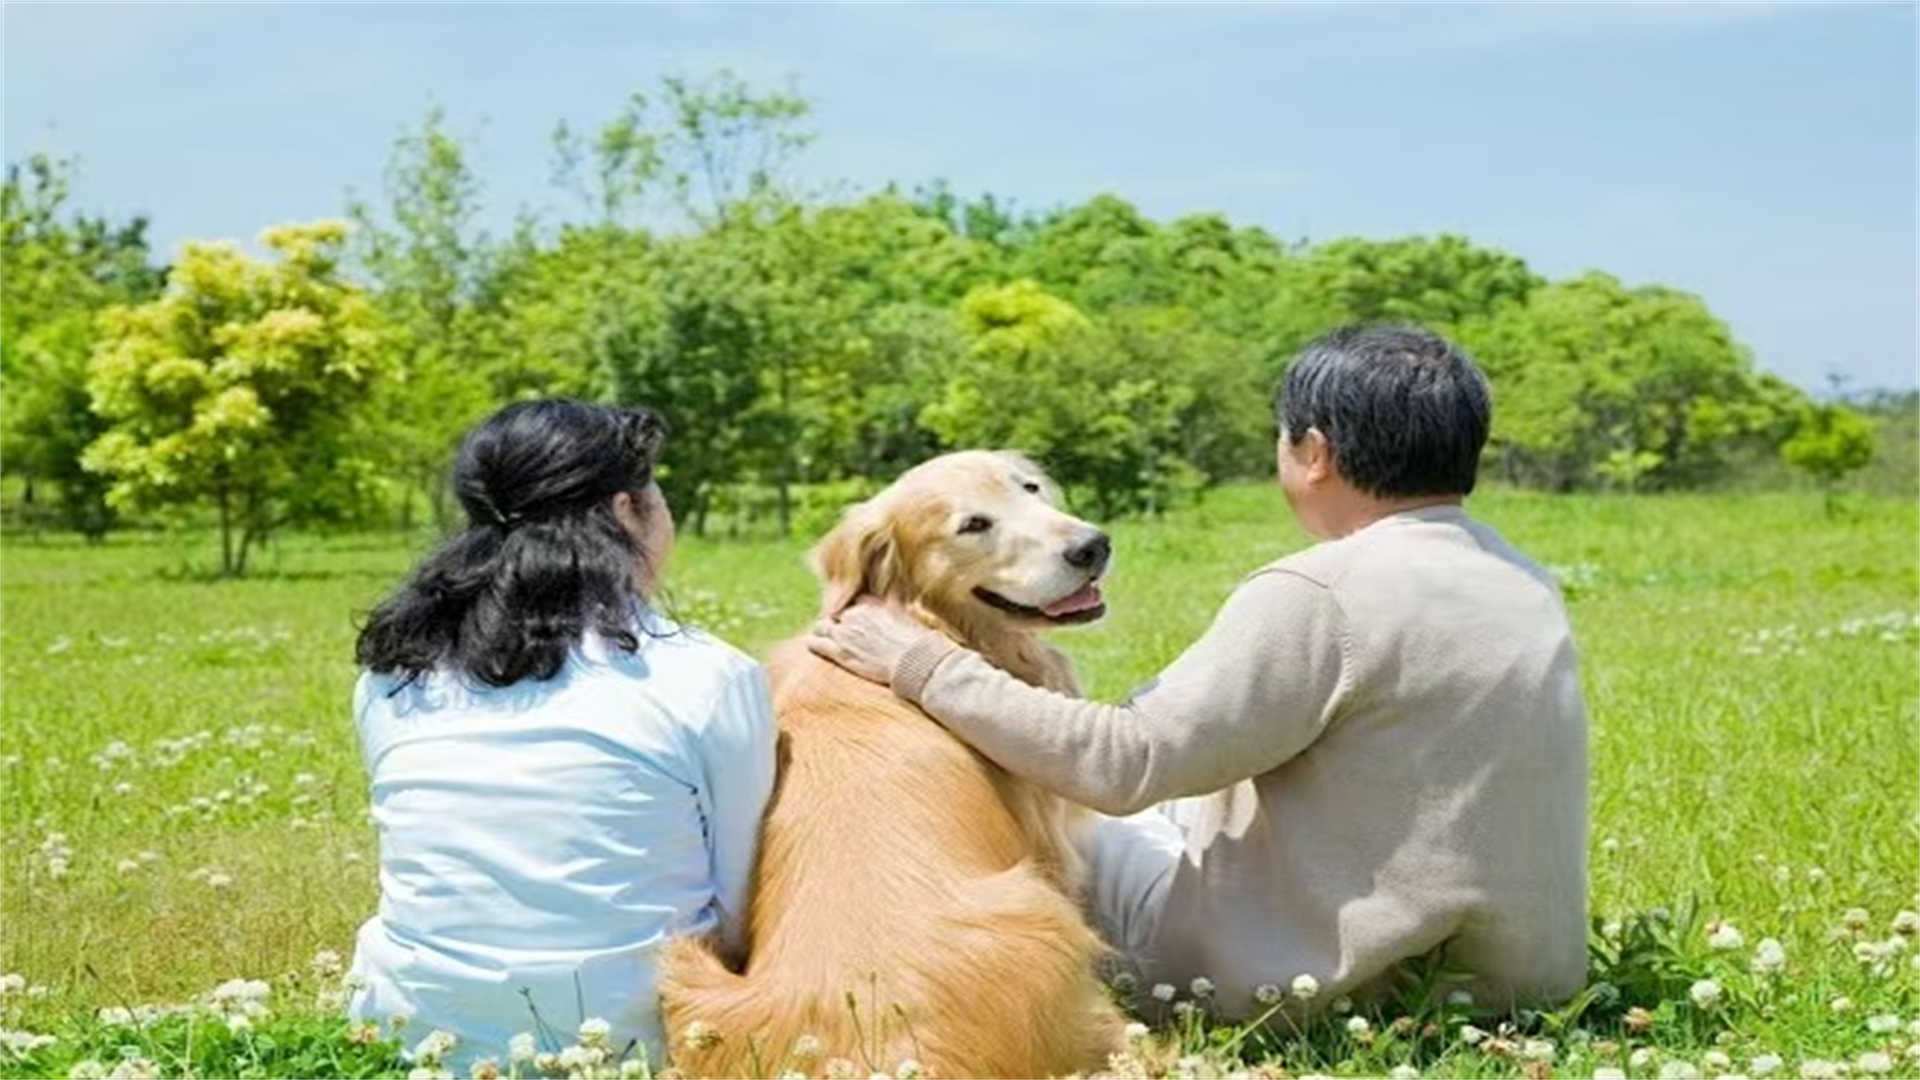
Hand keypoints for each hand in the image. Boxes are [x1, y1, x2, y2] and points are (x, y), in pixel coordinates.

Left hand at [806, 598, 935, 685]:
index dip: (854, 611)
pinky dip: (814, 644)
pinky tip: (815, 646)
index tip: (856, 621)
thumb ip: (894, 605)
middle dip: (839, 623)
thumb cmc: (917, 641)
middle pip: (836, 614)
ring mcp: (845, 633)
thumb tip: (896, 598)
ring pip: (822, 627)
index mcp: (871, 603)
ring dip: (824, 632)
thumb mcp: (907, 614)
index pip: (854, 601)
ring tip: (826, 640)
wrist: (913, 661)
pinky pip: (816, 643)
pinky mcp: (840, 652)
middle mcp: (855, 615)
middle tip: (843, 634)